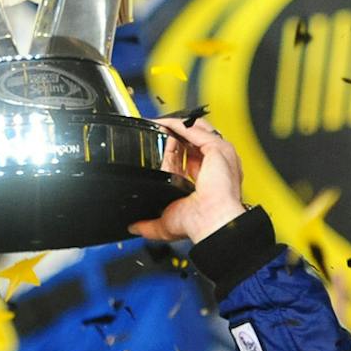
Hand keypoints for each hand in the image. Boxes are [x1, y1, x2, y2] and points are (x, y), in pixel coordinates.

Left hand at [128, 116, 246, 244]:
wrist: (210, 219)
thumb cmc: (197, 223)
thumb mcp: (166, 222)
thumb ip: (148, 224)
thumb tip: (133, 227)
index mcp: (205, 183)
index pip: (186, 161)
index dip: (171, 154)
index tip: (157, 151)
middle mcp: (213, 168)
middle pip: (191, 144)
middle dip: (173, 138)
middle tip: (155, 134)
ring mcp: (217, 156)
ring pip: (195, 132)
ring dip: (175, 127)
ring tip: (158, 125)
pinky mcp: (216, 148)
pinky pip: (195, 129)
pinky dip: (179, 124)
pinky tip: (164, 124)